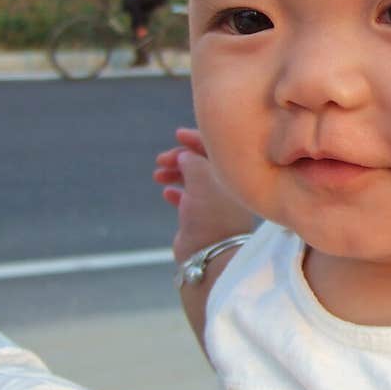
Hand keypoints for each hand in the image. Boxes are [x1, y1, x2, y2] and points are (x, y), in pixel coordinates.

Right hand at [154, 127, 252, 263]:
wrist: (209, 254)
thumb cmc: (211, 212)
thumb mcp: (202, 176)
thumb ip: (192, 159)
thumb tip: (184, 155)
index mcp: (233, 175)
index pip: (216, 149)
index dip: (196, 139)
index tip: (177, 135)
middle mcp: (225, 188)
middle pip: (202, 163)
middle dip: (180, 157)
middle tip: (161, 160)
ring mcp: (213, 204)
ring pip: (192, 180)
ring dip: (174, 173)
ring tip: (158, 175)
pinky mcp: (200, 219)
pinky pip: (187, 199)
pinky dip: (176, 193)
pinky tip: (166, 193)